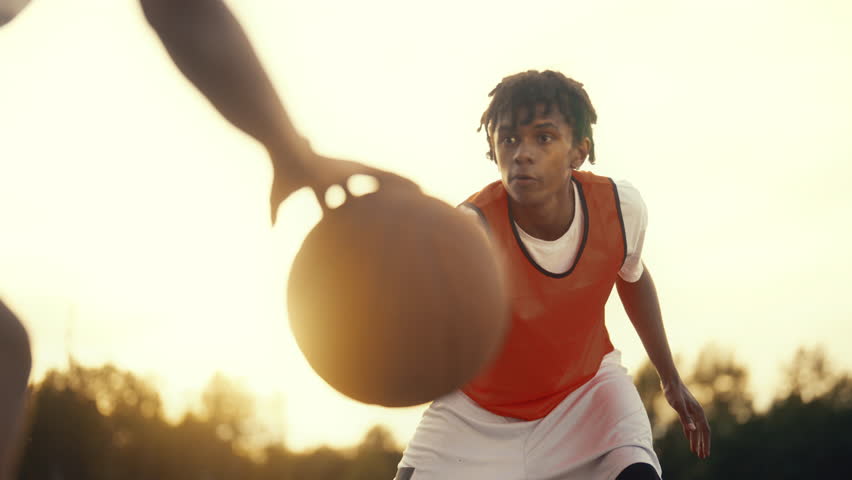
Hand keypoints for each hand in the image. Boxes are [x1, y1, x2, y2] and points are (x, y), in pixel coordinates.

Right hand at [268, 145, 418, 223]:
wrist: (286, 149)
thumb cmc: (282, 171)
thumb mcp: (277, 197)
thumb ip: (274, 214)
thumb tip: (270, 229)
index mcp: (327, 187)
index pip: (346, 206)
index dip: (358, 218)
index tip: (370, 231)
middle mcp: (342, 178)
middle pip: (368, 194)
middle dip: (385, 203)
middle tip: (403, 215)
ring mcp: (349, 172)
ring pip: (379, 183)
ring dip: (398, 189)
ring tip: (419, 196)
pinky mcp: (352, 168)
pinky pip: (379, 177)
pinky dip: (396, 182)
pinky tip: (414, 187)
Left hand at [663, 379, 710, 458]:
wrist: (670, 381)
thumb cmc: (674, 392)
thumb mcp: (678, 406)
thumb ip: (685, 419)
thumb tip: (693, 431)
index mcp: (698, 413)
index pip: (705, 431)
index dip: (705, 444)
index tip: (705, 454)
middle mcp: (697, 413)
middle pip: (702, 432)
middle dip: (702, 445)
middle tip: (702, 457)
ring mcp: (691, 411)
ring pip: (695, 429)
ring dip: (695, 440)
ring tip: (695, 452)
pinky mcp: (685, 410)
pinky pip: (689, 424)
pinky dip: (689, 432)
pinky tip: (688, 438)